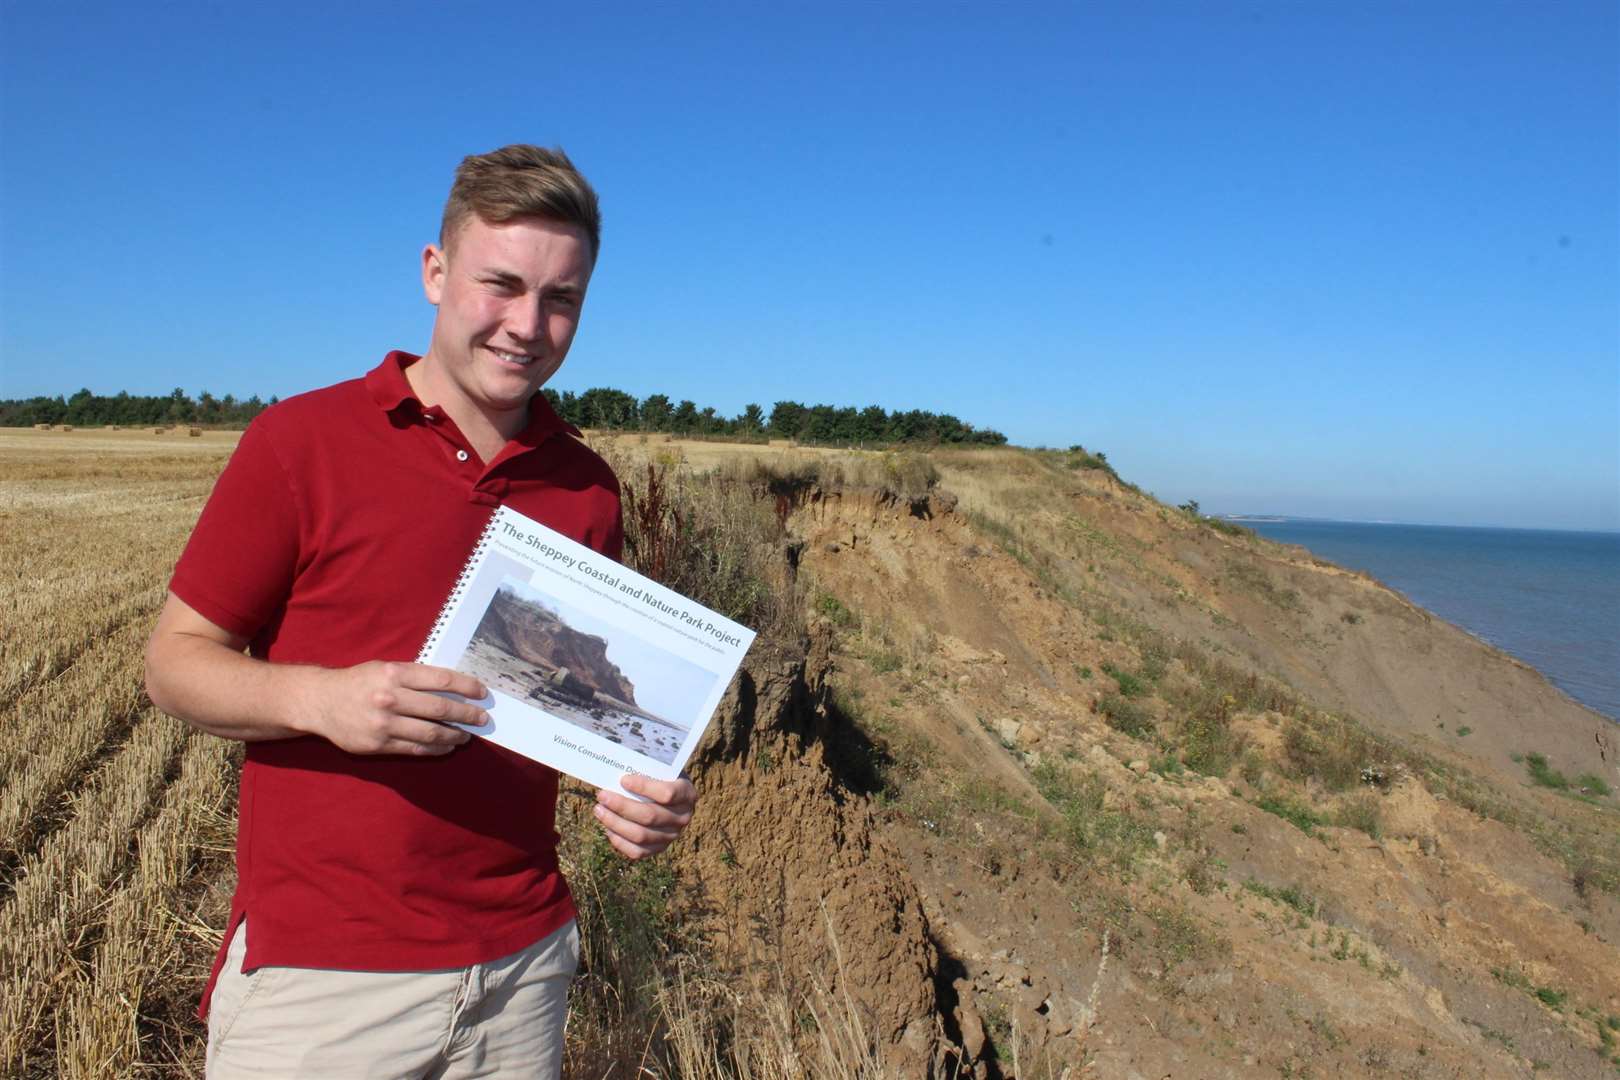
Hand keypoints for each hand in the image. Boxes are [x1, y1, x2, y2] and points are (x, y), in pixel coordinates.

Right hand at [305, 661, 488, 756]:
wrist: (321, 702)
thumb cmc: (359, 682)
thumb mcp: (385, 668)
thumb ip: (415, 676)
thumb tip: (454, 686)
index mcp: (395, 674)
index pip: (441, 679)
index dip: (466, 687)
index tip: (482, 693)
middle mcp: (390, 698)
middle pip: (440, 708)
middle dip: (467, 714)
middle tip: (482, 718)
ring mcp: (384, 724)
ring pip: (431, 732)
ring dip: (455, 735)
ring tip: (466, 735)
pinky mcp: (378, 745)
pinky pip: (415, 749)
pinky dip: (436, 748)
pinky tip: (446, 746)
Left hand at [593, 774, 695, 859]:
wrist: (671, 794)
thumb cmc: (660, 776)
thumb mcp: (661, 767)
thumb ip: (646, 767)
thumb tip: (618, 764)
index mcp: (687, 794)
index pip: (667, 794)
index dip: (644, 788)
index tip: (623, 780)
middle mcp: (683, 817)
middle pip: (650, 816)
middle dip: (622, 806)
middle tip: (602, 795)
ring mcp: (672, 835)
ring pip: (641, 835)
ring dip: (615, 823)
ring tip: (599, 810)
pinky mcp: (659, 848)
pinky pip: (637, 851)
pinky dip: (619, 841)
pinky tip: (608, 828)